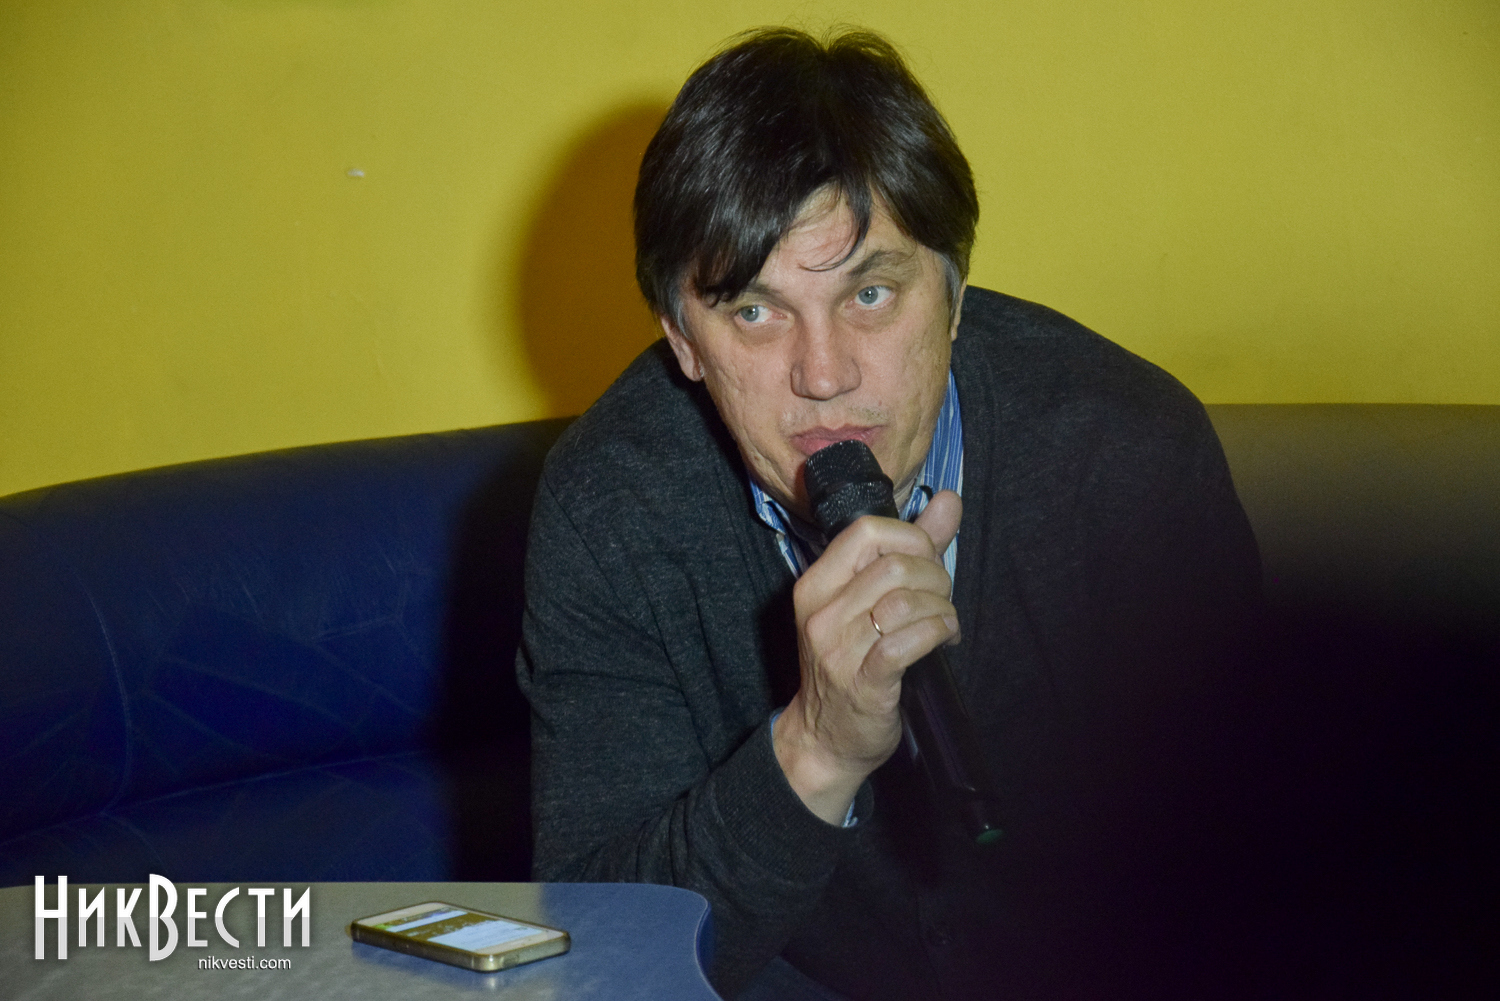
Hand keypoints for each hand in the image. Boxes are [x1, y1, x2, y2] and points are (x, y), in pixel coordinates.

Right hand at [772, 490, 961, 823]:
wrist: (825, 738)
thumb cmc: (850, 663)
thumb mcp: (867, 602)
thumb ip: (911, 548)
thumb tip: (948, 500)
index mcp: (816, 584)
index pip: (866, 531)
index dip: (911, 538)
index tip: (927, 563)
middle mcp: (821, 612)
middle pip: (894, 564)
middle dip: (935, 577)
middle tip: (942, 600)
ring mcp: (838, 648)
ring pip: (906, 601)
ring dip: (942, 609)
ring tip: (945, 624)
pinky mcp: (864, 682)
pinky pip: (909, 641)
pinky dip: (938, 633)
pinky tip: (943, 640)